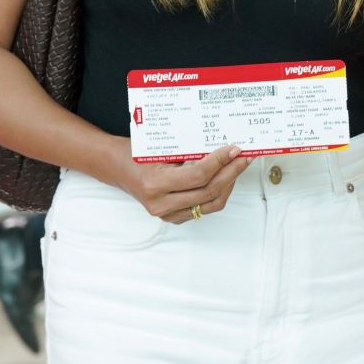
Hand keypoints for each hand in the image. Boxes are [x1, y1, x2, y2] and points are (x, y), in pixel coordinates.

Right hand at [103, 143, 250, 222]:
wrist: (118, 168)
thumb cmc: (136, 154)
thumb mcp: (160, 148)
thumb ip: (189, 151)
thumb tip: (223, 146)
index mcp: (156, 185)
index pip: (198, 176)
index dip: (220, 162)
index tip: (234, 149)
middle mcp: (162, 204)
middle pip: (209, 191)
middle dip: (231, 172)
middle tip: (244, 157)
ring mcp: (168, 214)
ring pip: (211, 204)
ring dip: (229, 184)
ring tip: (238, 166)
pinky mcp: (174, 217)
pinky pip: (205, 208)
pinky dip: (218, 192)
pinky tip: (225, 177)